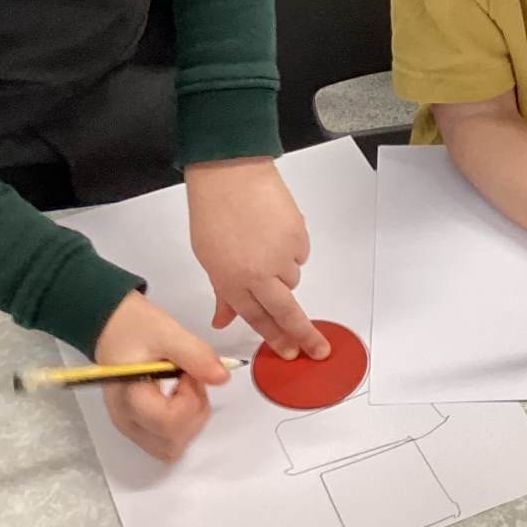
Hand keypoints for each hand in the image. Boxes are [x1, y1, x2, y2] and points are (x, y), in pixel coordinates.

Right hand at [95, 291, 229, 461]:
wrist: (111, 326)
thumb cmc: (135, 327)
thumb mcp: (168, 332)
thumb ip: (196, 355)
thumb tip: (222, 378)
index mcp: (129, 398)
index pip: (169, 423)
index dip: (191, 400)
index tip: (188, 373)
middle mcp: (127, 422)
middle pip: (173, 443)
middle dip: (194, 412)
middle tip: (189, 378)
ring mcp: (132, 428)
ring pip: (173, 448)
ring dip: (190, 420)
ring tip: (184, 386)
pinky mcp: (139, 428)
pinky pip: (168, 442)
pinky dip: (182, 425)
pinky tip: (179, 397)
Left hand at [184, 158, 328, 360]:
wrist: (230, 175)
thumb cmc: (213, 211)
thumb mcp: (208, 258)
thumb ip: (222, 292)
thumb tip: (224, 318)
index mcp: (231, 283)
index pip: (258, 321)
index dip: (275, 339)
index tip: (289, 352)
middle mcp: (258, 275)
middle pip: (287, 313)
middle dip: (304, 335)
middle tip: (317, 349)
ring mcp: (281, 256)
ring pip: (292, 279)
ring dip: (284, 273)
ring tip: (264, 245)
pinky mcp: (298, 236)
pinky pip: (300, 254)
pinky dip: (291, 249)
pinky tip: (274, 232)